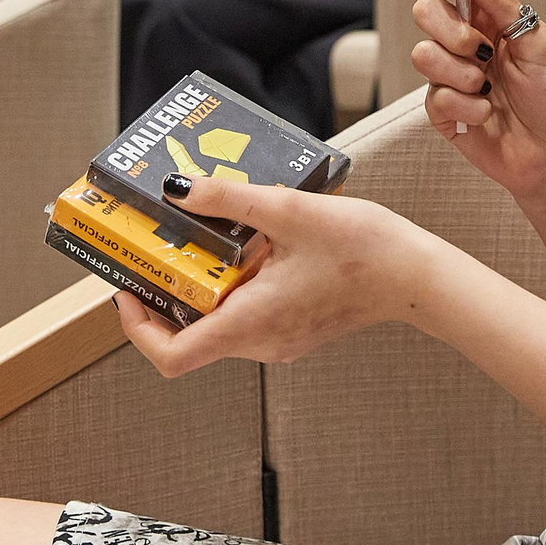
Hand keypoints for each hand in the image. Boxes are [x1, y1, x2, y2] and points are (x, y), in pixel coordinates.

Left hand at [114, 181, 429, 374]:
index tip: (128, 288)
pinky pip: (247, 314)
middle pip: (189, 334)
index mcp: (250, 324)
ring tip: (205, 235)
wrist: (417, 275)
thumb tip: (177, 188)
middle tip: (160, 245)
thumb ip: (229, 199)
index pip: (170, 356)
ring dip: (204, 283)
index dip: (136, 327)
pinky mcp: (295, 329)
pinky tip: (249, 244)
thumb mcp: (289, 210)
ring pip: (219, 321)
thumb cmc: (363, 248)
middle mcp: (260, 343)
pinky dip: (234, 285)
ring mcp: (279, 340)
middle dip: (168, 290)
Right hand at [411, 0, 545, 203]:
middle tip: (482, 50)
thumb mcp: (540, 44)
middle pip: (425, 11)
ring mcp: (450, 76)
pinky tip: (487, 114)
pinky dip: (466, 107)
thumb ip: (504, 5)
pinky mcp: (442, 112)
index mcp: (489, 17)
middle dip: (451, 30)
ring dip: (461, 73)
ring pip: (422, 54)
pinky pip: (435, 97)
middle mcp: (464, 41)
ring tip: (489, 88)